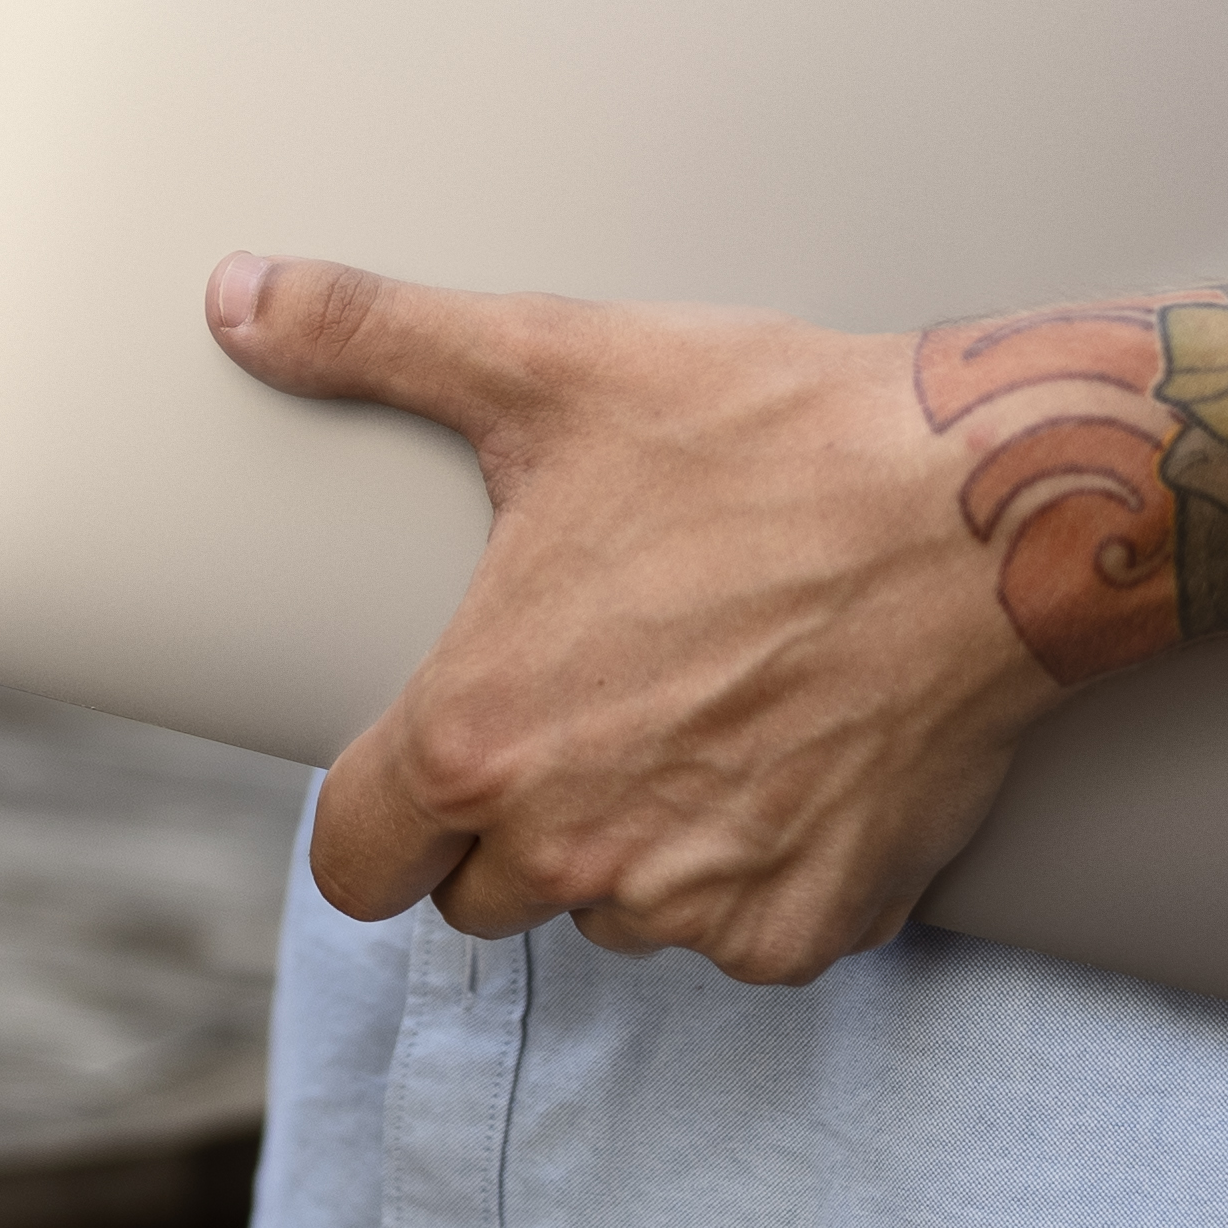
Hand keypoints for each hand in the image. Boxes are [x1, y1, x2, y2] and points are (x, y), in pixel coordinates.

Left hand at [208, 257, 1062, 984]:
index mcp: (476, 741)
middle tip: (597, 702)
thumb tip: (236, 296)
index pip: (356, 864)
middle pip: (486, 894)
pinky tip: (798, 757)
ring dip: (639, 848)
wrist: (991, 507)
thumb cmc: (769, 434)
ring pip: (616, 913)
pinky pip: (746, 932)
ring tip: (707, 712)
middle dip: (519, 821)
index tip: (430, 771)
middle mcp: (573, 849)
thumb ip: (371, 337)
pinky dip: (763, 870)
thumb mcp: (551, 368)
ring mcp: (698, 903)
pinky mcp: (813, 928)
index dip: (384, 816)